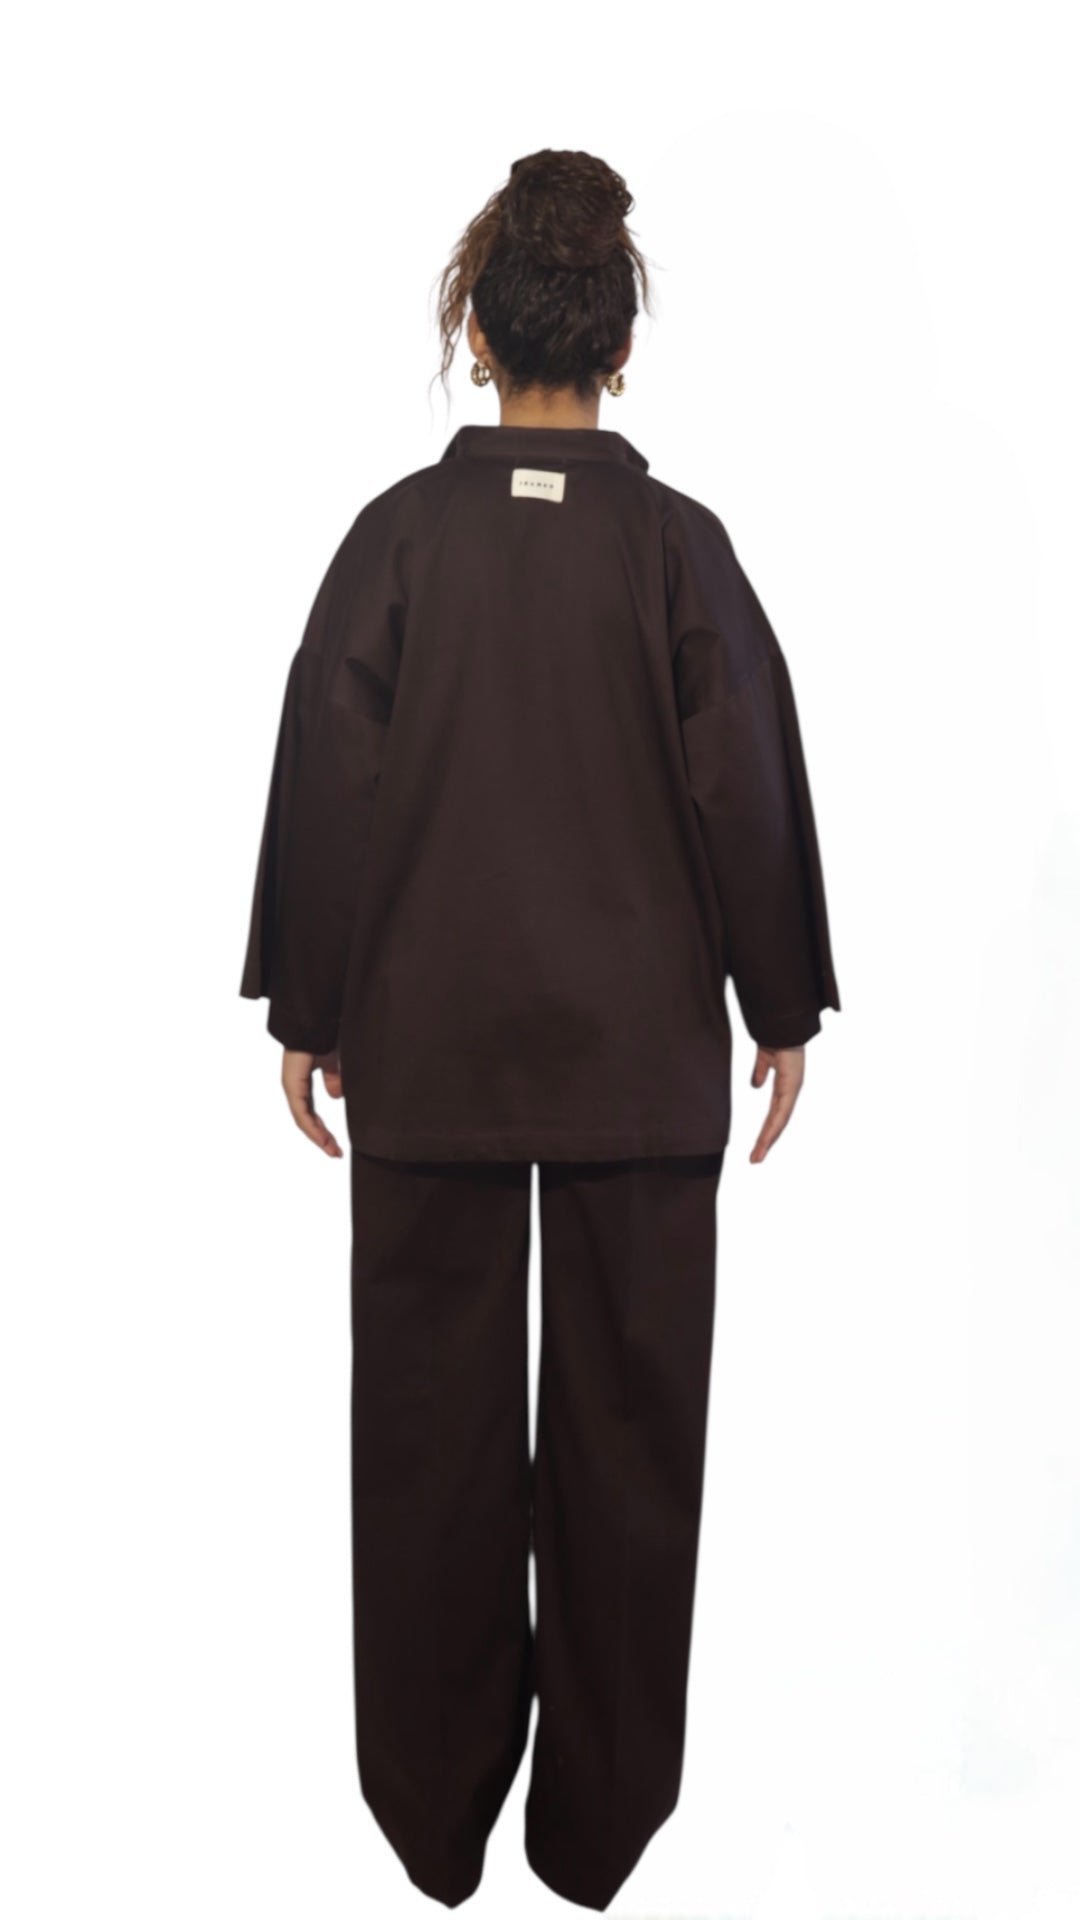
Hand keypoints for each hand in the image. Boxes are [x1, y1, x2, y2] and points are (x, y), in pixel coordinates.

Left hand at [281, 1046, 344, 1157]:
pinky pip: (301, 1112)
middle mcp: (295, 1087)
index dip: (323, 1130)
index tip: (335, 1145)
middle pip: (306, 1121)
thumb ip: (333, 1079)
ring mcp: (292, 1087)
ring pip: (303, 1120)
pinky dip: (312, 1127)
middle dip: (322, 1139)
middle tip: (336, 1153)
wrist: (316, 1022)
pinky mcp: (293, 1084)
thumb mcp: (333, 1063)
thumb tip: (336, 1095)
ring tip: (332, 1151)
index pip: (311, 1114)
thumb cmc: (323, 1036)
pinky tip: (322, 1138)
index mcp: (302, 1083)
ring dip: (318, 1137)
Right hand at [749, 1044, 804, 1163]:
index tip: (757, 1146)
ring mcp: (792, 1090)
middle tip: (755, 1160)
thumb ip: (760, 1072)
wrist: (781, 1023)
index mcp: (784, 1087)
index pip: (775, 1115)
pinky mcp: (792, 1085)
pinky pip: (782, 1110)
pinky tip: (767, 1139)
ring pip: (780, 1121)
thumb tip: (755, 1086)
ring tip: (757, 1157)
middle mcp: (790, 1091)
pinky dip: (774, 1126)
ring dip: (768, 1140)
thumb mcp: (763, 1059)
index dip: (766, 1131)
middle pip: (777, 1123)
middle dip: (766, 1142)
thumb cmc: (775, 1037)